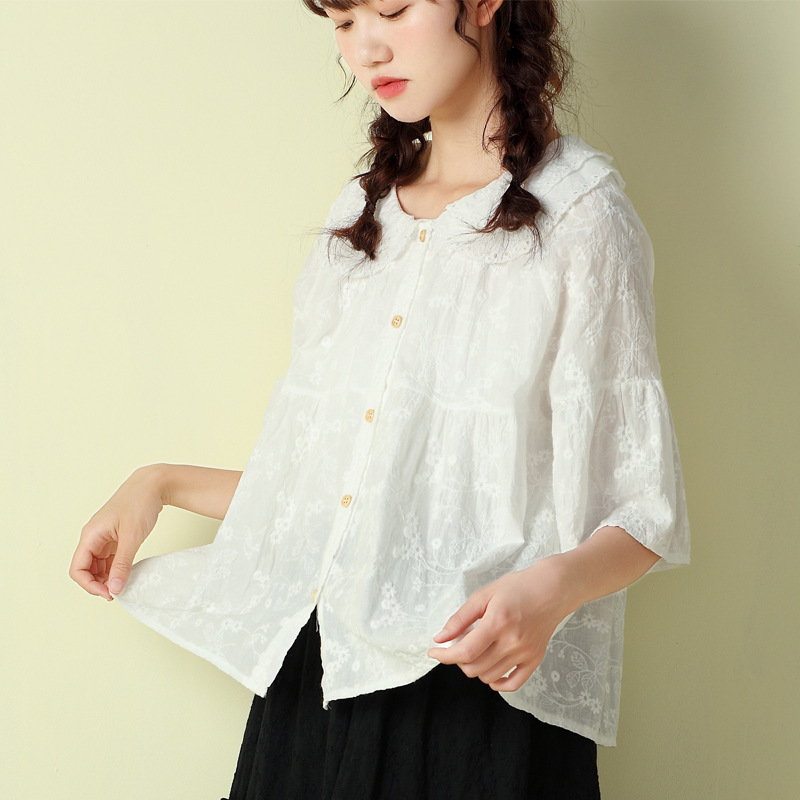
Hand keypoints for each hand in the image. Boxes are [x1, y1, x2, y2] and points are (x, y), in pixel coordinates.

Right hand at [69, 466, 164, 599]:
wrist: (153, 485)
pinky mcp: (115, 537)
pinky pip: (109, 559)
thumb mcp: (132, 537)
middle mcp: (94, 537)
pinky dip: (115, 568)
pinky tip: (126, 573)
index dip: (90, 585)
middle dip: (98, 583)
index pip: (78, 569)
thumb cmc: (139, 503)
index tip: (109, 593)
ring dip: (107, 577)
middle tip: (118, 591)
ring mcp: (104, 537)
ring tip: (123, 584)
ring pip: (98, 565)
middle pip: (86, 569)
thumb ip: (122, 564)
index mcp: (90, 535)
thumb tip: (115, 588)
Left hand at [427, 557, 573, 691]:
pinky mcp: (535, 659)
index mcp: (497, 623)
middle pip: (474, 668)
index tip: (433, 652)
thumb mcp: (484, 594)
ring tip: (478, 648)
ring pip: (489, 677)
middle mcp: (512, 642)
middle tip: (460, 643)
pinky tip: (491, 670)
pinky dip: (497, 682)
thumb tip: (440, 638)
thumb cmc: (518, 587)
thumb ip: (460, 618)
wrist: (552, 589)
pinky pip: (513, 684)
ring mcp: (525, 653)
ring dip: (475, 668)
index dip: (444, 656)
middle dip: (459, 659)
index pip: (465, 652)